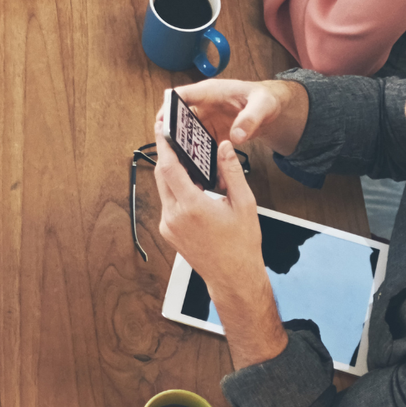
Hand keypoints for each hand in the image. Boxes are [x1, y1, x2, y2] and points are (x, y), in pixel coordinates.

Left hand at [154, 113, 264, 274]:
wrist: (233, 279)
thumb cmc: (241, 245)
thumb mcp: (244, 204)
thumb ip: (232, 172)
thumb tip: (224, 147)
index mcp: (192, 207)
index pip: (169, 167)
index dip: (163, 145)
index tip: (161, 128)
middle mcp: (174, 216)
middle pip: (162, 175)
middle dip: (167, 155)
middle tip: (173, 137)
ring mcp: (168, 226)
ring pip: (163, 189)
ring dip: (171, 173)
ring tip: (186, 161)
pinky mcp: (168, 232)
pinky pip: (167, 202)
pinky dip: (175, 190)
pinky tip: (191, 186)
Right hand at [170, 76, 309, 155]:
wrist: (271, 109)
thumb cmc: (264, 100)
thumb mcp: (262, 106)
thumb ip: (250, 120)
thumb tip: (236, 137)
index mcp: (210, 92)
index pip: (182, 95)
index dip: (168, 107)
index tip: (160, 121)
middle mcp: (203, 105)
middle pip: (179, 118)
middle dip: (172, 134)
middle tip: (169, 153)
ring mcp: (206, 120)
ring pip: (187, 135)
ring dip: (184, 150)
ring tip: (185, 168)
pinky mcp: (211, 134)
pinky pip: (200, 146)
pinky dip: (199, 159)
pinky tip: (203, 173)